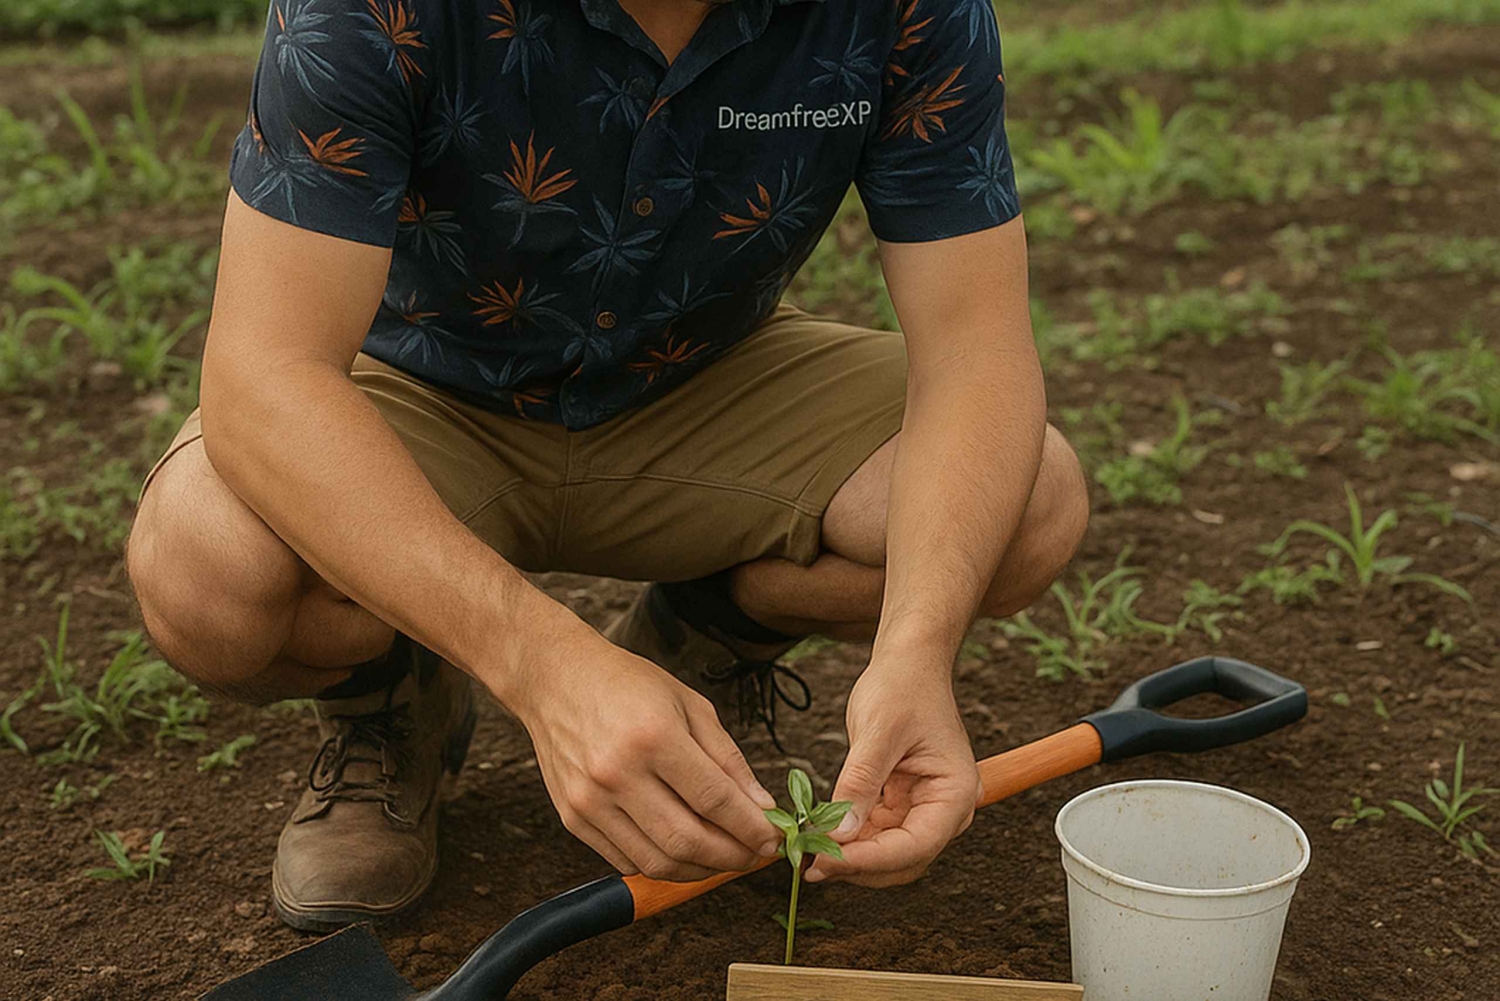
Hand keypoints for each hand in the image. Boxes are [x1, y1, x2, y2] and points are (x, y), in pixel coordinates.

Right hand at [506, 628, 781, 880]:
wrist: (556, 677)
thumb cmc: (628, 685)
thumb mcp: (690, 704)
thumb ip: (728, 759)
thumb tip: (762, 807)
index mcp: (654, 736)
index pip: (715, 800)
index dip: (751, 828)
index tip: (774, 840)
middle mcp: (617, 773)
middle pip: (687, 840)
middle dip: (732, 857)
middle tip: (754, 855)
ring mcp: (590, 800)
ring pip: (657, 861)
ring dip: (701, 870)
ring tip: (725, 858)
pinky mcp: (572, 817)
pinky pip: (627, 860)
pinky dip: (663, 864)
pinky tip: (685, 851)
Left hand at [806, 657, 977, 887]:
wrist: (908, 665)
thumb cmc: (903, 687)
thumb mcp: (877, 732)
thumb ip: (859, 784)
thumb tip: (839, 835)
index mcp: (955, 794)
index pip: (915, 845)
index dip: (870, 860)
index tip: (827, 861)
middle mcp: (947, 810)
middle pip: (903, 860)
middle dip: (859, 866)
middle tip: (811, 864)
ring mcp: (924, 810)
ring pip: (888, 854)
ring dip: (851, 857)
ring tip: (809, 851)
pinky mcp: (902, 805)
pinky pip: (876, 835)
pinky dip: (850, 839)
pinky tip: (821, 835)